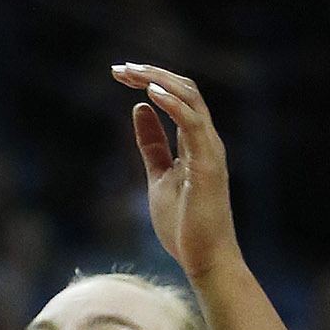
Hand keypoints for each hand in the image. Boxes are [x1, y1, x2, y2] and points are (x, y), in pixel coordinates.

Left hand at [112, 63, 240, 283]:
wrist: (205, 260)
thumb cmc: (184, 225)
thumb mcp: (158, 177)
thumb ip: (152, 144)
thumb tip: (139, 109)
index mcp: (195, 141)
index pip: (176, 96)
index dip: (150, 80)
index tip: (121, 74)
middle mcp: (206, 139)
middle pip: (183, 89)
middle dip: (151, 74)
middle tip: (120, 69)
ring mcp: (209, 149)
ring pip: (189, 98)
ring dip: (159, 81)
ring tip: (131, 73)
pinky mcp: (207, 164)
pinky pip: (192, 123)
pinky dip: (172, 104)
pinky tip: (150, 94)